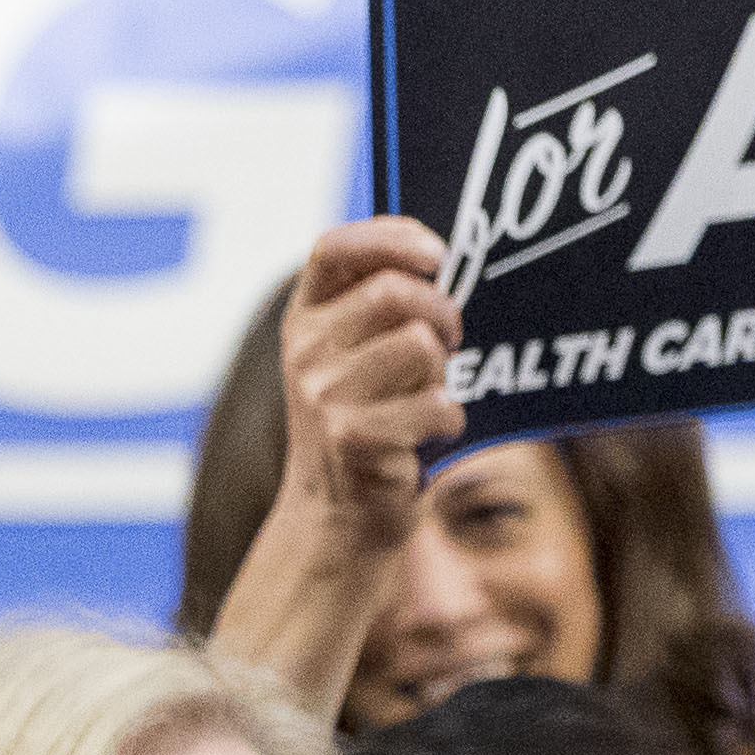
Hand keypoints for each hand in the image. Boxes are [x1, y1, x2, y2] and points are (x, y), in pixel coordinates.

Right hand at [278, 219, 466, 574]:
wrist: (336, 518)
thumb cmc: (365, 422)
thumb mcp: (350, 358)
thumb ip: (377, 307)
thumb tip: (439, 258)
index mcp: (303, 320)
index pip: (334, 248)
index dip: (391, 237)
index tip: (436, 254)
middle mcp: (305, 352)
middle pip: (395, 292)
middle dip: (443, 312)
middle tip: (451, 339)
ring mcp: (324, 395)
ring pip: (421, 345)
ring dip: (444, 372)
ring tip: (428, 394)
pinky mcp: (355, 437)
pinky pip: (437, 403)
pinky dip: (448, 420)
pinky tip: (425, 436)